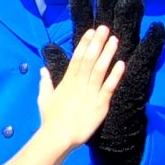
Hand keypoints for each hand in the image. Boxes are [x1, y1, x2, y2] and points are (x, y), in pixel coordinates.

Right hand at [37, 26, 123, 148]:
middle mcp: (79, 84)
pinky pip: (108, 87)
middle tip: (105, 28)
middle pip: (89, 59)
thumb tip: (43, 70)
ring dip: (107, 54)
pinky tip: (121, 64)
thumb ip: (45, 83)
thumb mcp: (44, 98)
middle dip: (97, 43)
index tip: (91, 31)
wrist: (58, 136)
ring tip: (114, 40)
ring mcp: (90, 93)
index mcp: (67, 81)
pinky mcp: (100, 104)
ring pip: (99, 69)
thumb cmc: (51, 119)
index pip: (77, 58)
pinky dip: (115, 75)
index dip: (84, 44)